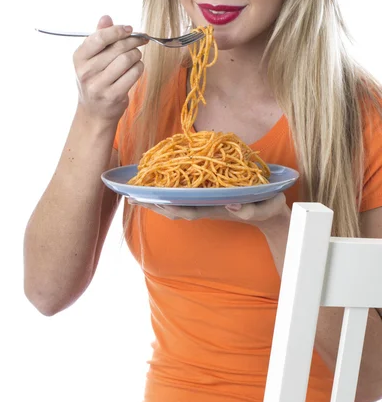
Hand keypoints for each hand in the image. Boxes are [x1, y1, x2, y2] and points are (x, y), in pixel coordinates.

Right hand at [73, 15, 147, 123]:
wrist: (94, 112)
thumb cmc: (95, 80)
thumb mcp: (91, 59)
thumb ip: (98, 37)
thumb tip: (106, 17)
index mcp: (79, 58)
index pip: (99, 37)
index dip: (117, 30)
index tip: (129, 29)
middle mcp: (86, 72)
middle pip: (117, 48)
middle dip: (133, 41)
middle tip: (140, 40)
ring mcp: (99, 85)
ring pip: (127, 59)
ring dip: (136, 55)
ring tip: (135, 56)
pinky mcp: (113, 95)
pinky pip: (134, 74)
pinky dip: (139, 67)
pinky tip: (136, 67)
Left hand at [128, 192, 289, 231]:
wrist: (271, 215)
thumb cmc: (268, 209)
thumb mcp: (265, 208)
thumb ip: (252, 209)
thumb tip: (232, 206)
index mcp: (217, 208)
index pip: (188, 210)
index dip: (170, 206)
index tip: (153, 201)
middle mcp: (207, 206)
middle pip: (176, 208)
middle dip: (154, 204)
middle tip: (131, 197)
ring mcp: (206, 203)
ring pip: (176, 203)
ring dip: (156, 200)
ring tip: (134, 194)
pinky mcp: (207, 198)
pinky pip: (183, 197)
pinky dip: (168, 193)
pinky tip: (156, 186)